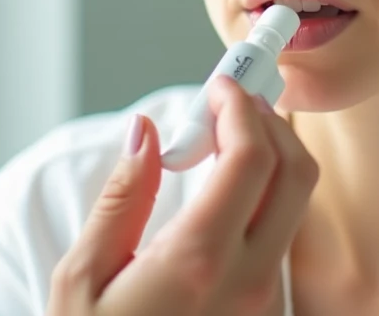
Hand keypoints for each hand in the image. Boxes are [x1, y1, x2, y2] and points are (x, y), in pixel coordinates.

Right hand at [47, 76, 318, 315]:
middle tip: (228, 100)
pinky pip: (282, 233)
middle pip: (294, 172)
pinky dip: (267, 191)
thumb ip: (122, 198)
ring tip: (222, 136)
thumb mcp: (82, 279)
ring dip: (271, 154)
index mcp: (198, 264)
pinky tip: (226, 183)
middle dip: (268, 119)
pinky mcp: (266, 311)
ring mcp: (264, 300)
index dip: (239, 106)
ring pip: (295, 202)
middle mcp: (247, 282)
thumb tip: (147, 132)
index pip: (250, 157)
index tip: (217, 85)